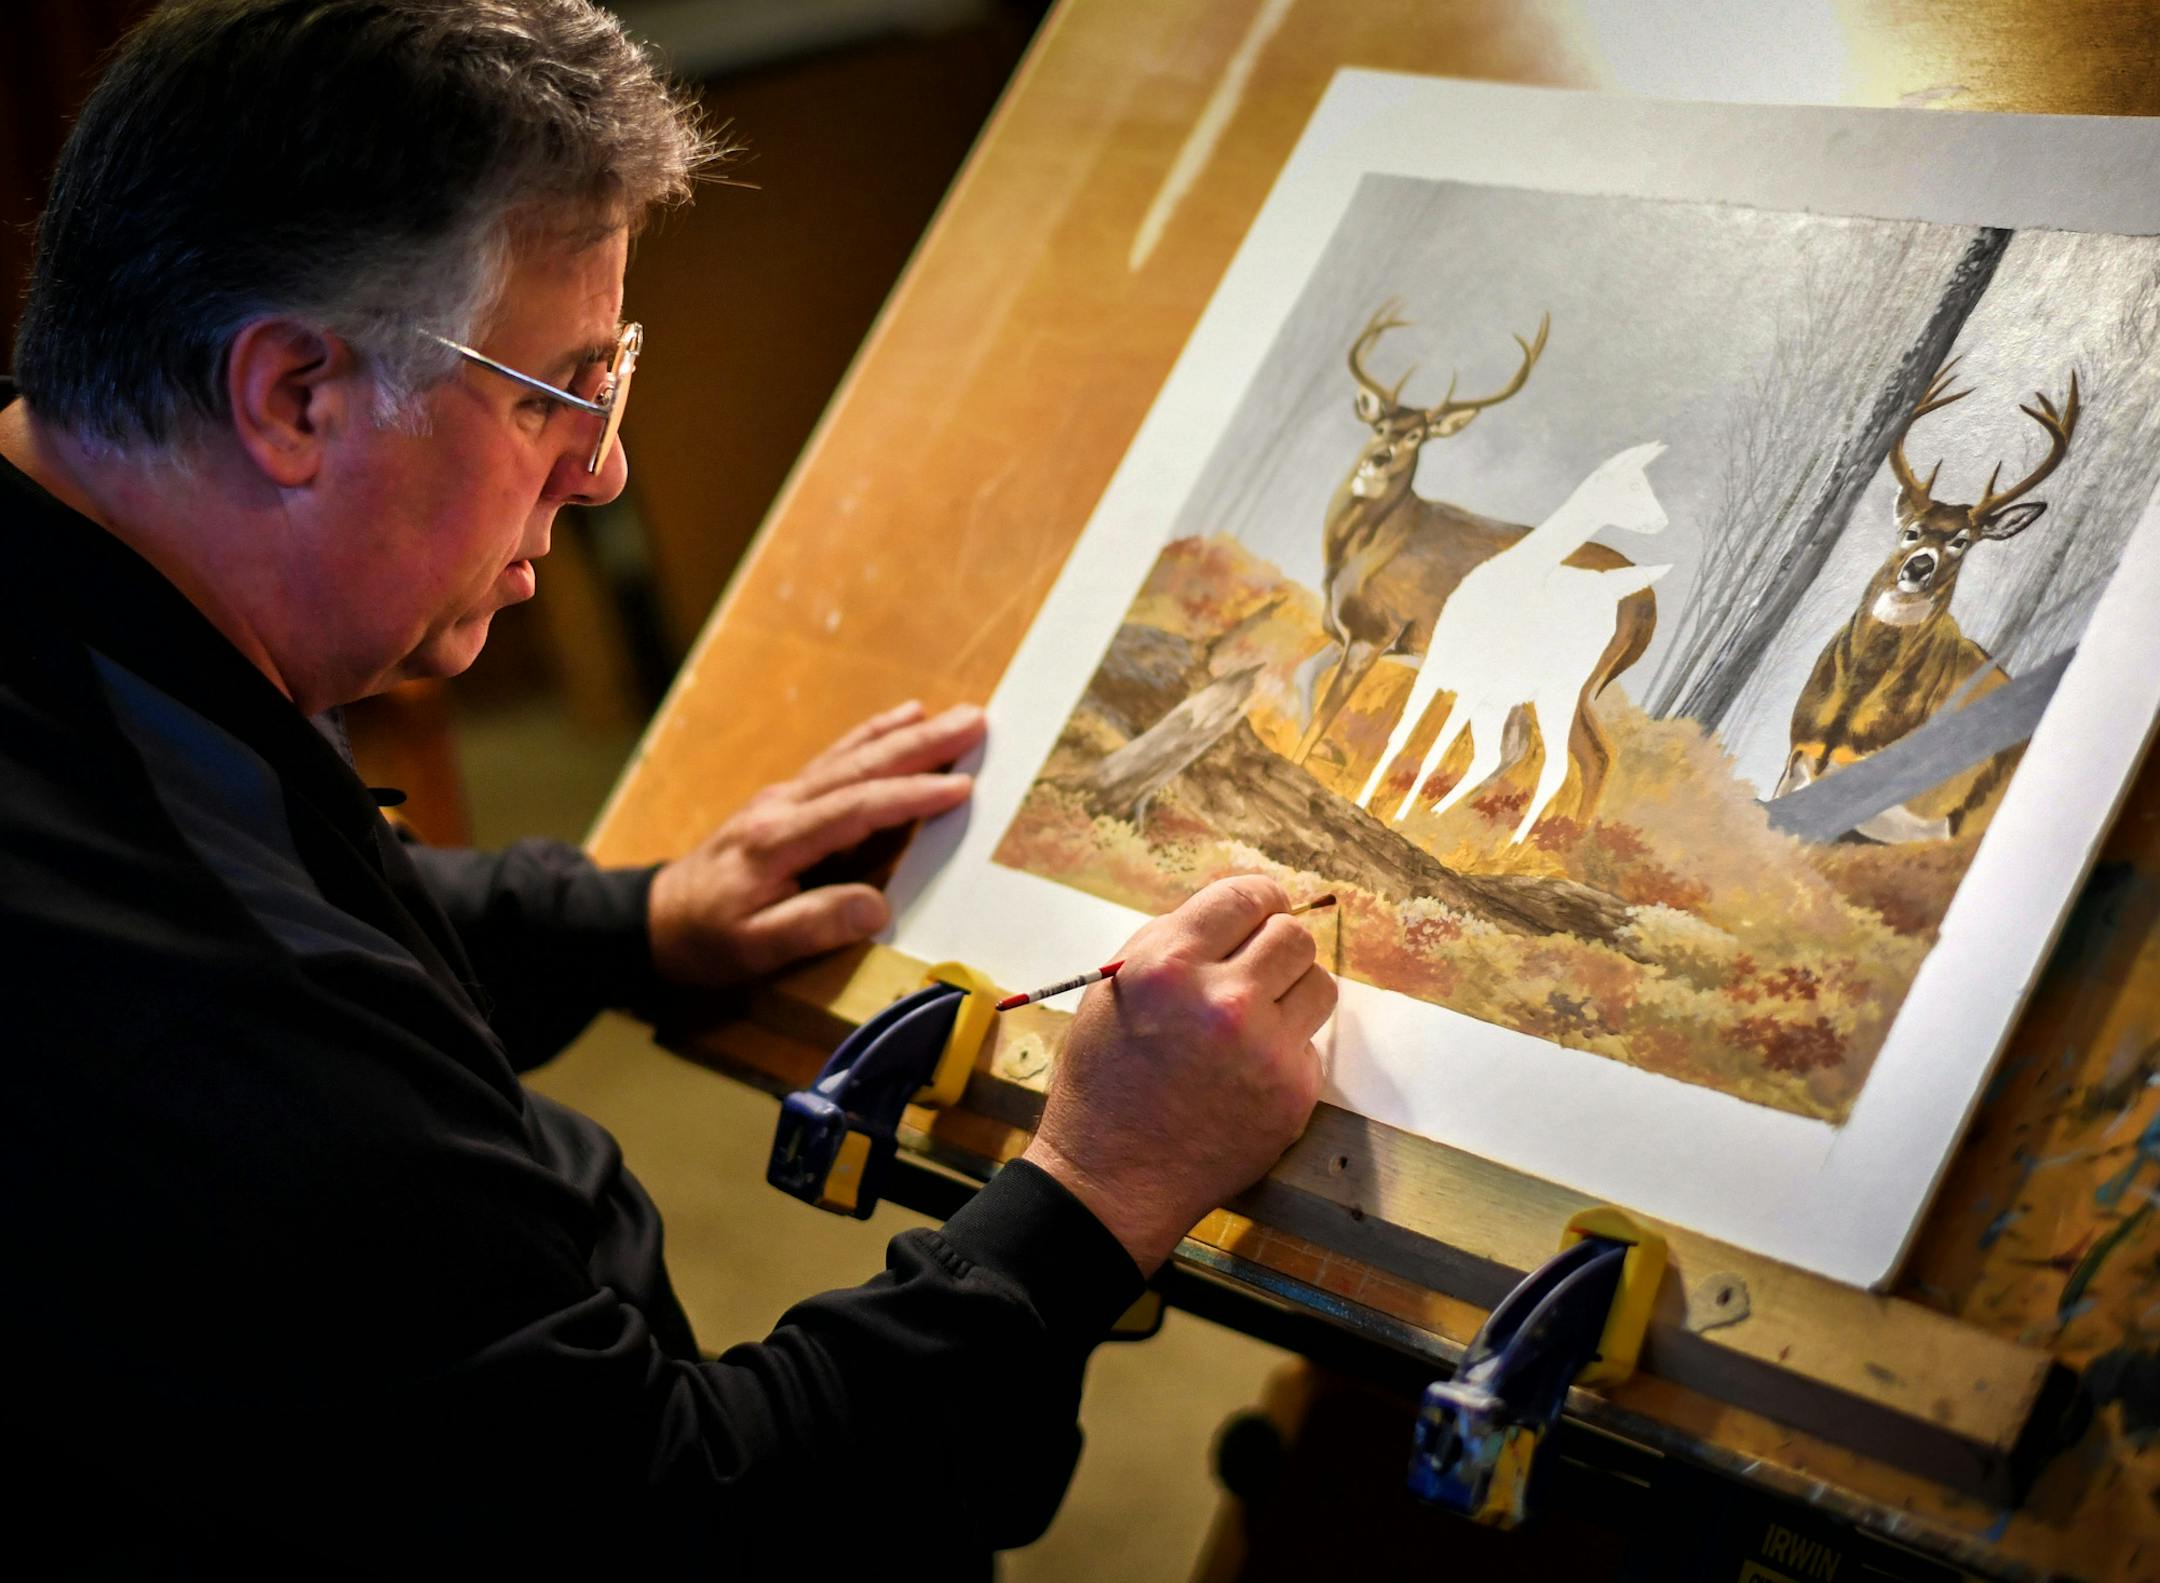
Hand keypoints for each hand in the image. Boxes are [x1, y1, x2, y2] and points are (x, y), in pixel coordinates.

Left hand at [647, 701, 985, 986]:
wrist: (654, 919)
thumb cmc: (705, 939)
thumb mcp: (753, 949)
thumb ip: (814, 925)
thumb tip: (878, 907)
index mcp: (777, 841)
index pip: (855, 809)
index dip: (909, 797)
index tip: (961, 788)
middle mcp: (782, 807)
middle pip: (861, 767)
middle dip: (921, 745)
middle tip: (976, 723)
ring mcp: (783, 798)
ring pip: (852, 756)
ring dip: (906, 734)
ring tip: (953, 717)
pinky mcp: (785, 801)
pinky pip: (838, 760)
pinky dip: (874, 737)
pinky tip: (901, 720)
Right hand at [1021, 875, 1335, 1273]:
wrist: (1111, 1179)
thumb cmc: (1105, 1080)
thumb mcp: (1114, 989)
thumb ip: (1173, 940)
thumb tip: (1238, 910)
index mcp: (1169, 964)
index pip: (1246, 895)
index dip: (1259, 898)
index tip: (1262, 909)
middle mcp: (1224, 1000)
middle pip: (1294, 936)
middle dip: (1275, 944)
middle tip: (1256, 966)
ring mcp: (1265, 1050)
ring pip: (1319, 984)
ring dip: (1291, 992)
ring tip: (1254, 1017)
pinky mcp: (1293, 1094)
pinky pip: (1310, 1045)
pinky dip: (1284, 1051)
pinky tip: (1244, 1072)